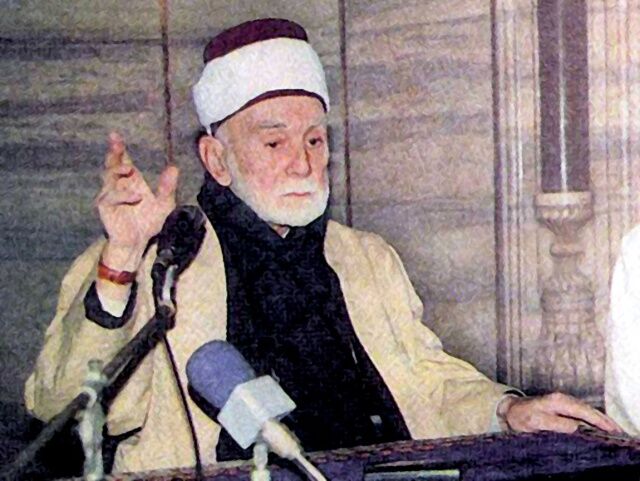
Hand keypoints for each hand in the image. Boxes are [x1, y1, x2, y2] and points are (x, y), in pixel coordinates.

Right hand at [95, 132, 178, 269]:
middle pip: (111, 163)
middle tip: (115, 141)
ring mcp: (110, 195)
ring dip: (118, 171)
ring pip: (108, 177)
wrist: (138, 241)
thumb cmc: (149, 221)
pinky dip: (123, 195)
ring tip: (130, 170)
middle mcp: (118, 184)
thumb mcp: (164, 204)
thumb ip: (168, 187)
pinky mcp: (105, 207)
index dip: (118, 147)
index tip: (115, 135)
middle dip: (113, 152)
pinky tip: (136, 196)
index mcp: (131, 180)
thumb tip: (174, 168)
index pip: (122, 160)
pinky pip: (111, 197)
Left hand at [498, 392, 622, 434]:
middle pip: (588, 410)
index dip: (597, 422)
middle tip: (617, 432)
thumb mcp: (535, 421)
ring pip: (586, 410)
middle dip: (603, 420)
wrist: (511, 410)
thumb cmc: (522, 416)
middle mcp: (562, 399)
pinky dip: (592, 417)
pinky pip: (581, 411)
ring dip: (600, 419)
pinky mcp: (563, 405)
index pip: (583, 412)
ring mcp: (563, 401)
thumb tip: (575, 427)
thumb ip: (554, 424)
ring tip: (613, 430)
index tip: (608, 431)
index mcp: (557, 402)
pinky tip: (599, 426)